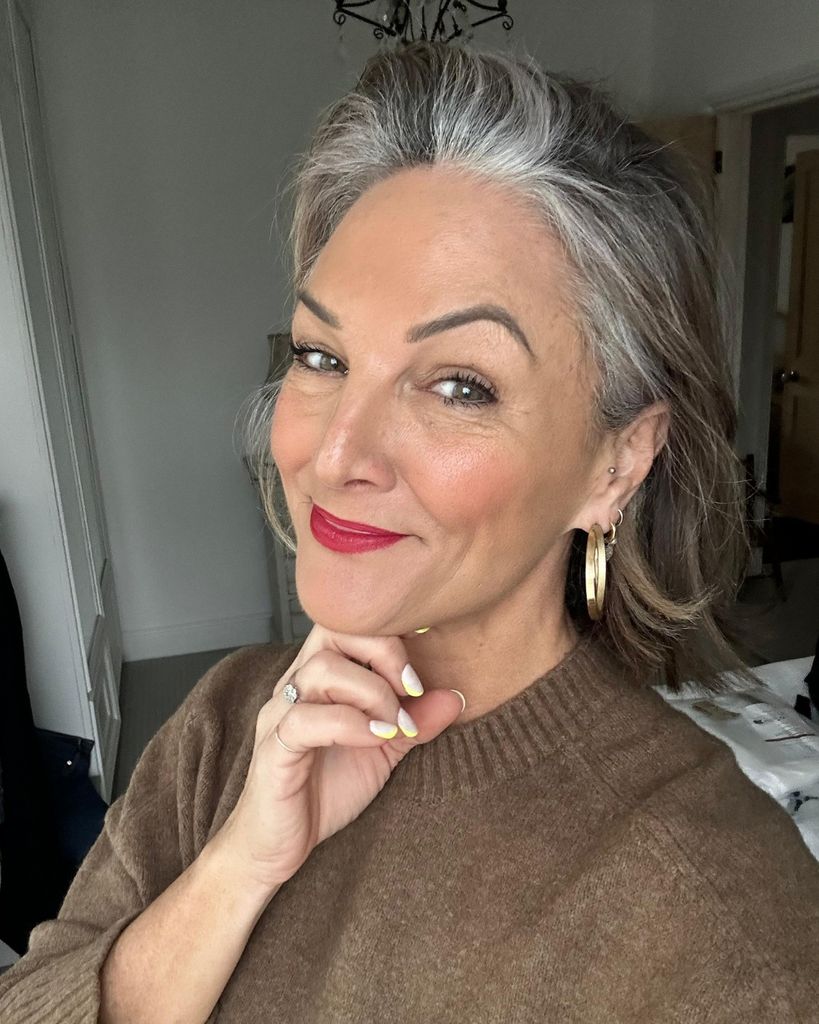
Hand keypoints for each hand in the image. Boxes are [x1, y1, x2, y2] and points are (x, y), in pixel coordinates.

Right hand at [209, 623, 463, 894]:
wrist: (277, 846)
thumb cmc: (322, 790)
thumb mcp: (382, 752)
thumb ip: (415, 721)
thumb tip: (455, 696)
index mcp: (320, 676)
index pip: (347, 621)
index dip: (390, 635)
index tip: (421, 673)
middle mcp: (296, 685)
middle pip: (333, 629)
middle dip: (383, 652)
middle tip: (412, 690)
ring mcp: (280, 714)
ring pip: (322, 670)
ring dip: (372, 693)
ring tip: (394, 726)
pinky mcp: (274, 750)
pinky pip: (304, 720)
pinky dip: (349, 724)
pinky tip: (374, 741)